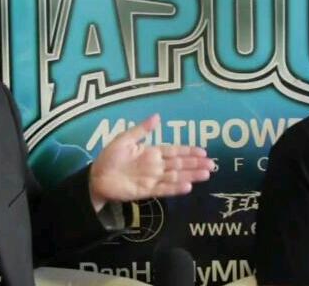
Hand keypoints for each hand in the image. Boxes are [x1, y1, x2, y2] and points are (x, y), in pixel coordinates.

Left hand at [89, 114, 213, 210]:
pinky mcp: (146, 191)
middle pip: (179, 164)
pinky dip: (176, 188)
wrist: (96, 178)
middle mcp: (155, 166)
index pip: (174, 151)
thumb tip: (158, 116)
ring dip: (191, 175)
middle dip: (195, 164)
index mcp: (151, 152)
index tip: (203, 151)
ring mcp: (152, 179)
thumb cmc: (109, 157)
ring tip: (206, 174)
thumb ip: (142, 130)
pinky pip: (164, 189)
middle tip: (212, 164)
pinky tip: (188, 186)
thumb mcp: (125, 139)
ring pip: (175, 176)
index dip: (188, 151)